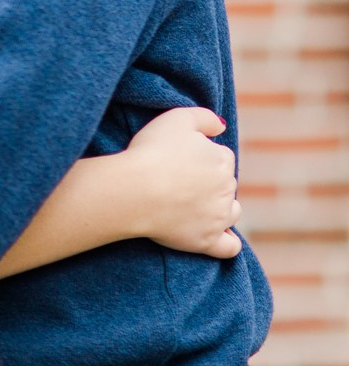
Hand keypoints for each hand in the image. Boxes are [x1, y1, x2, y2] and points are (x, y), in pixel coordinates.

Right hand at [123, 107, 241, 258]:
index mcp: (222, 160)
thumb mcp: (176, 118)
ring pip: (232, 212)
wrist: (134, 190)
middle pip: (225, 184)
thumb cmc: (150, 152)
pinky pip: (228, 248)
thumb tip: (221, 126)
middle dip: (208, 183)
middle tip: (176, 181)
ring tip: (194, 207)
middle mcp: (227, 189)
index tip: (178, 159)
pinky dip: (228, 244)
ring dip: (221, 209)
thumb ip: (204, 117)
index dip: (201, 157)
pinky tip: (222, 240)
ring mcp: (219, 217)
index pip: (221, 157)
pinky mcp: (206, 241)